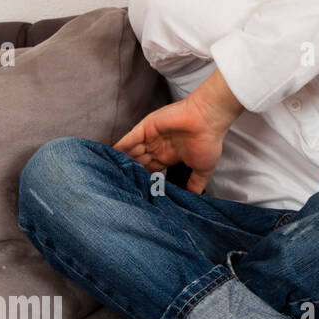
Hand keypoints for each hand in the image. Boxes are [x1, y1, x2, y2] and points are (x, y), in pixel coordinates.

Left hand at [113, 69, 242, 194]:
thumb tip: (192, 198)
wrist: (207, 120)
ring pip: (131, 152)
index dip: (144, 178)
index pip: (151, 169)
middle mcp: (158, 146)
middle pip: (139, 161)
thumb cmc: (209, 141)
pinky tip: (110, 158)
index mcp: (170, 155)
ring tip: (112, 174)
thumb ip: (195, 184)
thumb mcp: (203, 168)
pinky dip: (119, 149)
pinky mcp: (145, 128)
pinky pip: (128, 140)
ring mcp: (150, 137)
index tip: (136, 190)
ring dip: (123, 162)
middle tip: (120, 184)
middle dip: (130, 171)